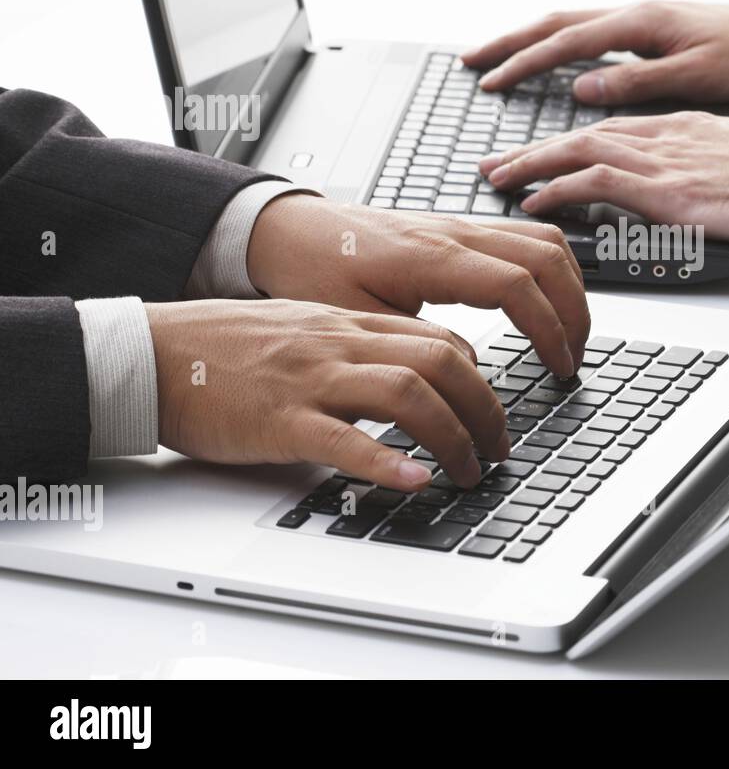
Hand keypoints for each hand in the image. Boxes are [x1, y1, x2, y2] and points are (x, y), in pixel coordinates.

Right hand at [145, 299, 507, 489]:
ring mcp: (312, 379)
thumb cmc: (224, 350)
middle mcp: (339, 344)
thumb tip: (405, 375)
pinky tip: (414, 481)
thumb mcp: (303, 332)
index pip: (438, 337)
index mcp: (347, 323)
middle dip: (485, 407)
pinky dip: (387, 462)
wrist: (153, 354)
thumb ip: (353, 348)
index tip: (489, 407)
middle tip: (498, 447)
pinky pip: (345, 439)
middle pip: (441, 360)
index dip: (478, 375)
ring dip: (454, 436)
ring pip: (409, 393)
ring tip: (469, 470)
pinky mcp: (281, 419)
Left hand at [246, 198, 588, 375]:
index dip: (549, 329)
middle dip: (574, 310)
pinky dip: (550, 268)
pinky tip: (545, 298)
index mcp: (431, 257)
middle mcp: (455, 233)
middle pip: (547, 256)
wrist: (292, 230)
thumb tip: (470, 371)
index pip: (517, 285)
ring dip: (569, 286)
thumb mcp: (357, 319)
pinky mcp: (461, 228)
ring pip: (545, 239)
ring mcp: (462, 225)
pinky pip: (526, 236)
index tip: (558, 367)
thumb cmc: (314, 270)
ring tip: (569, 332)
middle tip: (574, 356)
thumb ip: (416, 345)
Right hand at [462, 0, 728, 105]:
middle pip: (556, 24)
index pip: (566, 42)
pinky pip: (592, 34)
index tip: (490, 82)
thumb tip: (582, 88)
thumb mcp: (696, 77)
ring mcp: (644, 20)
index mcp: (641, 23)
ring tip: (498, 60)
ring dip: (531, 42)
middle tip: (471, 64)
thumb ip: (637, 82)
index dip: (524, 63)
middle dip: (510, 44)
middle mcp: (637, 14)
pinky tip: (553, 61)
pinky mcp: (654, 31)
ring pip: (572, 26)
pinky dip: (561, 46)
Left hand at [479, 112, 728, 248]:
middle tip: (498, 162)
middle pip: (584, 133)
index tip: (544, 151)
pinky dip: (558, 189)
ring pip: (577, 150)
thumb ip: (703, 162)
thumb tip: (689, 180)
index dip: (571, 140)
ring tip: (499, 179)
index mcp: (683, 127)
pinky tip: (534, 201)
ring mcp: (662, 159)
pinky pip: (593, 182)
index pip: (612, 128)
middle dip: (535, 148)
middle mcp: (665, 136)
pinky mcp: (662, 187)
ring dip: (532, 164)